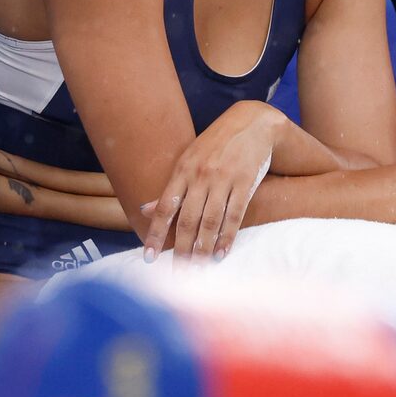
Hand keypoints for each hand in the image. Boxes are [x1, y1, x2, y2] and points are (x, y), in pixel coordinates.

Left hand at [141, 102, 280, 261]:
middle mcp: (201, 176)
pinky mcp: (245, 183)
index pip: (165, 207)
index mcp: (182, 170)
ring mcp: (224, 179)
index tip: (149, 257)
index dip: (156, 233)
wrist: (252, 122)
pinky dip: (227, 237)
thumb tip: (143, 210)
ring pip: (210, 221)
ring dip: (203, 249)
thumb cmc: (215, 144)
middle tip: (177, 273)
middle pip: (188, 220)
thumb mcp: (188, 159)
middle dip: (181, 249)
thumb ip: (170, 188)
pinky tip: (221, 254)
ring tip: (198, 269)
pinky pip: (235, 215)